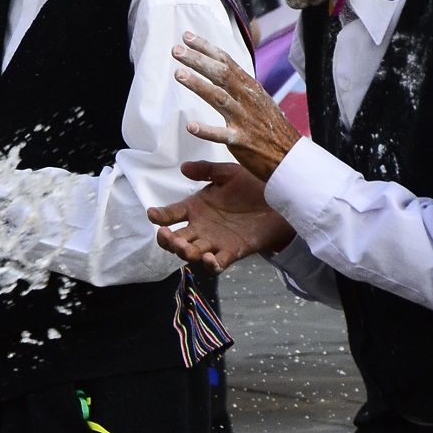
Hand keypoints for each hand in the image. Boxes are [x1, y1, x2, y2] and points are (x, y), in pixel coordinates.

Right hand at [148, 161, 294, 272]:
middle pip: (176, 238)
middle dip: (167, 240)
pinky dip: (211, 264)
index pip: (171, 214)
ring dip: (184, 252)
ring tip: (183, 247)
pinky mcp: (232, 252)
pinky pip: (217, 263)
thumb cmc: (252, 185)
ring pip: (192, 252)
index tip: (152, 214)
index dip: (159, 215)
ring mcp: (215, 241)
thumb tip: (184, 168)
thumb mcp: (228, 173)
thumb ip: (206, 170)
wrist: (280, 201)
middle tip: (166, 235)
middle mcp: (200, 227)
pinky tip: (208, 258)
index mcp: (195, 208)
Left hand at [172, 32, 301, 178]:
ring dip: (199, 85)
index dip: (207, 48)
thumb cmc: (269, 126)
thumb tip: (220, 65)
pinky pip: (221, 135)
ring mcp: (244, 119)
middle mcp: (246, 99)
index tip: (187, 37)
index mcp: (249, 88)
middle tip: (176, 50)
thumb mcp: (257, 98)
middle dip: (198, 60)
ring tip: (179, 74)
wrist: (290, 155)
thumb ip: (238, 83)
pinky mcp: (241, 141)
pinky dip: (207, 130)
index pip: (227, 62)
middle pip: (221, 74)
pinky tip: (190, 126)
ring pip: (219, 98)